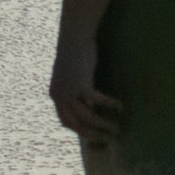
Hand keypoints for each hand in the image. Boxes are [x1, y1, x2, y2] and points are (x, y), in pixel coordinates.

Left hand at [48, 24, 120, 141]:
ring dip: (102, 125)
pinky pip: (97, 101)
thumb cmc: (74, 52)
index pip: (65, 121)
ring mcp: (70, 92)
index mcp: (55, 94)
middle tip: (106, 139)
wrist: (74, 36)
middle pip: (76, 124)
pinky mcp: (82, 85)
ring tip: (115, 128)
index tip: (92, 135)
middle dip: (92, 134)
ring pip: (87, 117)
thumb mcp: (70, 75)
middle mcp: (59, 97)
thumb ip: (74, 89)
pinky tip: (120, 107)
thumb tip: (87, 102)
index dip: (78, 130)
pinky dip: (109, 105)